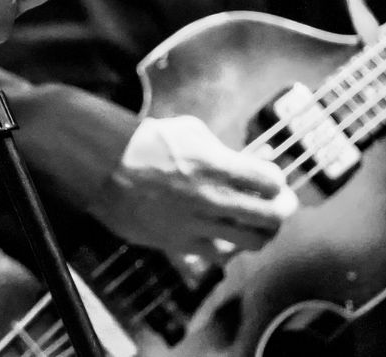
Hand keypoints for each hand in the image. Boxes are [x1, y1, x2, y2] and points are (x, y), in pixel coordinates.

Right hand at [90, 114, 297, 268]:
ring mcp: (198, 223)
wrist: (103, 167)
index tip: (273, 181)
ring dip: (262, 232)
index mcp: (214, 164)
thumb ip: (221, 147)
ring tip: (258, 226)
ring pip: (253, 241)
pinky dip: (231, 248)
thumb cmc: (145, 142)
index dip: (277, 181)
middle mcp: (211, 197)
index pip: (271, 181)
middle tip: (280, 206)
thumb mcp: (187, 129)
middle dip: (282, 210)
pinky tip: (227, 238)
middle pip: (271, 216)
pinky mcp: (182, 243)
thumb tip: (242, 159)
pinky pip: (222, 256)